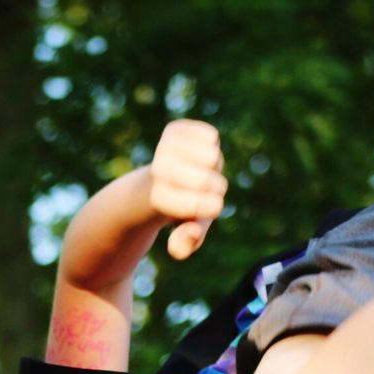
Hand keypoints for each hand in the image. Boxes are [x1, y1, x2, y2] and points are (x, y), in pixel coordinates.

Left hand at [149, 119, 227, 260]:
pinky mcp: (174, 129)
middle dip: (215, 188)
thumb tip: (192, 232)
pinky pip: (211, 136)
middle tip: (201, 189)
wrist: (157, 182)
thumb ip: (187, 243)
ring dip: (213, 166)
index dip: (213, 207)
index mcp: (160, 200)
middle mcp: (158, 172)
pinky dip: (210, 145)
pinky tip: (196, 154)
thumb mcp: (183, 234)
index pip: (208, 205)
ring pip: (213, 156)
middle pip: (211, 181)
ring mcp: (164, 148)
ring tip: (199, 170)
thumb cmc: (179, 210)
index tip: (205, 207)